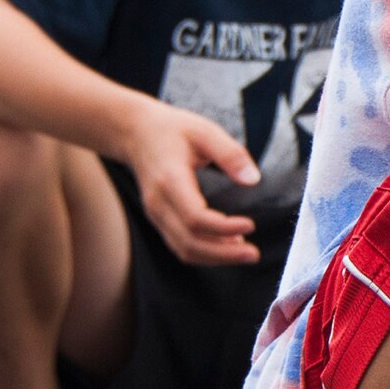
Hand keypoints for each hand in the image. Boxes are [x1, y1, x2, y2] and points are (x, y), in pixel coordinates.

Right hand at [121, 100, 262, 265]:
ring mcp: (156, 214)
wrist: (136, 133)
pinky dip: (204, 252)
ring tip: (246, 253)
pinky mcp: (160, 219)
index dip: (223, 228)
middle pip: (188, 242)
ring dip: (215, 257)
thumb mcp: (205, 131)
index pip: (194, 217)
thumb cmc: (173, 130)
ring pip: (183, 248)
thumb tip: (253, 179)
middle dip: (223, 254)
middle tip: (253, 254)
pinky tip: (228, 247)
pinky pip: (180, 244)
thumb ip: (230, 154)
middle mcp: (158, 203)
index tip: (250, 225)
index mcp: (169, 180)